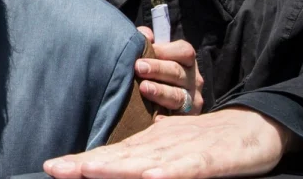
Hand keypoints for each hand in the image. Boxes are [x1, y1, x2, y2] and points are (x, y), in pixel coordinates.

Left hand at [44, 107, 292, 178]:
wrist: (250, 129)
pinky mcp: (209, 162)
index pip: (110, 156)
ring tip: (89, 171)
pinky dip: (169, 173)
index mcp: (149, 145)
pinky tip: (150, 177)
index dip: (81, 162)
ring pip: (146, 161)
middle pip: (120, 157)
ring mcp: (184, 153)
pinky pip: (186, 170)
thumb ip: (140, 157)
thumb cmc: (205, 143)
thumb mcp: (168, 149)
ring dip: (117, 167)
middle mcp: (160, 146)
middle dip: (87, 164)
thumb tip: (104, 164)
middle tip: (56, 168)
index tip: (51, 166)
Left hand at [135, 27, 203, 114]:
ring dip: (160, 92)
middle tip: (139, 67)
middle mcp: (194, 80)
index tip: (148, 48)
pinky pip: (178, 120)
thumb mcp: (153, 54)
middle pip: (177, 72)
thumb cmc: (155, 71)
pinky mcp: (187, 119)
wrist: (163, 103)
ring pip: (178, 96)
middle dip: (157, 69)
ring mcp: (192, 100)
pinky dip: (167, 120)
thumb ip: (147, 41)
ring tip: (144, 88)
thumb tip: (145, 35)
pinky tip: (155, 119)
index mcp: (187, 61)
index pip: (184, 52)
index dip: (166, 50)